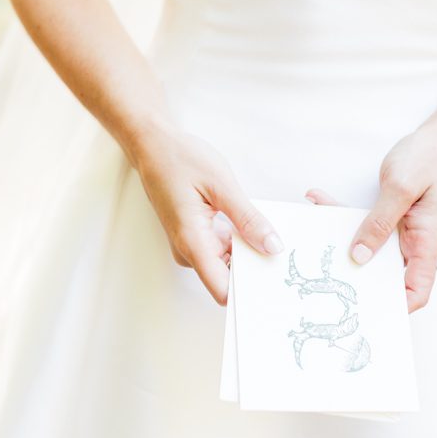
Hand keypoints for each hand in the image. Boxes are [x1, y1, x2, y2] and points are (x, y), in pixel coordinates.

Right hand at [133, 130, 283, 304]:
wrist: (153, 147)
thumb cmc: (180, 160)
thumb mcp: (222, 186)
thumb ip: (248, 219)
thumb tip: (273, 246)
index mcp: (192, 242)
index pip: (222, 290)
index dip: (249, 290)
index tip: (274, 281)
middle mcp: (189, 251)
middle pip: (228, 278)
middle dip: (255, 269)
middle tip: (284, 254)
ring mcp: (191, 246)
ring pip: (227, 264)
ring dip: (249, 253)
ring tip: (272, 236)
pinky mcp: (195, 237)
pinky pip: (222, 249)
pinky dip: (241, 241)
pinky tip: (255, 226)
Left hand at [312, 122, 436, 312]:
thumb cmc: (430, 160)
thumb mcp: (401, 188)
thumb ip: (379, 222)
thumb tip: (359, 256)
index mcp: (427, 243)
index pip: (417, 291)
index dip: (396, 307)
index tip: (366, 310)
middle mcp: (415, 244)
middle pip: (385, 277)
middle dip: (355, 277)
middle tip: (323, 276)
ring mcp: (402, 233)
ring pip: (369, 251)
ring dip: (342, 241)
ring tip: (314, 226)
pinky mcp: (391, 220)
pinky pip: (366, 228)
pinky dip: (344, 217)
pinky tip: (321, 201)